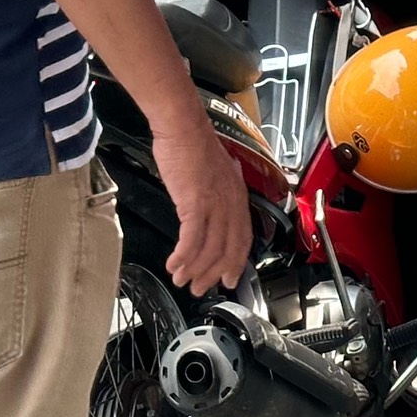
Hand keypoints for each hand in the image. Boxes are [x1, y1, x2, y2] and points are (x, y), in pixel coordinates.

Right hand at [154, 117, 250, 293]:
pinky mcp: (196, 203)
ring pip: (210, 248)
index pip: (243, 238)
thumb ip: (217, 192)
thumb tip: (211, 207)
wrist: (183, 128)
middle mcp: (231, 203)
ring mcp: (215, 204)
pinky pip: (192, 239)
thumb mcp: (215, 173)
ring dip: (194, 269)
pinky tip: (173, 264)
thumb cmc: (194, 146)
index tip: (229, 279)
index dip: (236, 262)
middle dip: (213, 273)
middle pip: (228, 249)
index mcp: (237, 196)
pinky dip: (183, 256)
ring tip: (181, 280)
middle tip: (199, 288)